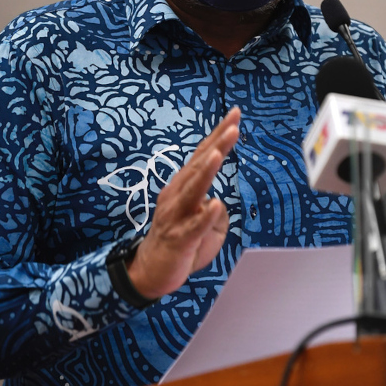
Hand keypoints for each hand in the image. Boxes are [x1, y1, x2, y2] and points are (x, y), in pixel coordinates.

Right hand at [125, 107, 239, 298]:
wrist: (150, 272)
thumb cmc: (180, 243)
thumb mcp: (205, 226)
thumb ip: (215, 212)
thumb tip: (219, 204)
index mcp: (184, 186)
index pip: (203, 155)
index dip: (218, 134)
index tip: (235, 114)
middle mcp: (177, 195)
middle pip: (200, 165)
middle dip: (217, 143)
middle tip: (234, 123)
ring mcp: (175, 215)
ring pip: (193, 189)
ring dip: (207, 171)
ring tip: (219, 153)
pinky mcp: (178, 238)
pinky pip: (193, 226)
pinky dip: (204, 216)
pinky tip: (214, 205)